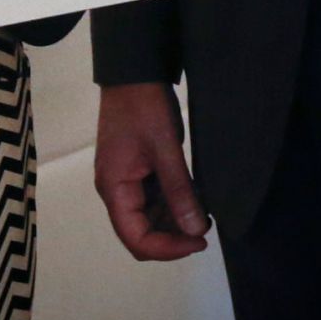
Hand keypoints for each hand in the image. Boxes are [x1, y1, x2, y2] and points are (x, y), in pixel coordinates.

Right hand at [94, 82, 209, 261]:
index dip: (168, 249)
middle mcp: (116, 190)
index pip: (136, 239)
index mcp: (115, 188)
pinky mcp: (136, 170)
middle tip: (206, 226)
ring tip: (204, 210)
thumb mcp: (165, 148)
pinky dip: (174, 202)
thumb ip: (179, 191)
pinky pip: (154, 198)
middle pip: (142, 231)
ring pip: (150, 217)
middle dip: (174, 235)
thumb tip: (195, 231)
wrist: (133, 71)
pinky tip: (195, 195)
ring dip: (175, 219)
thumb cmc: (144, 107)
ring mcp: (126, 180)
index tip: (199, 241)